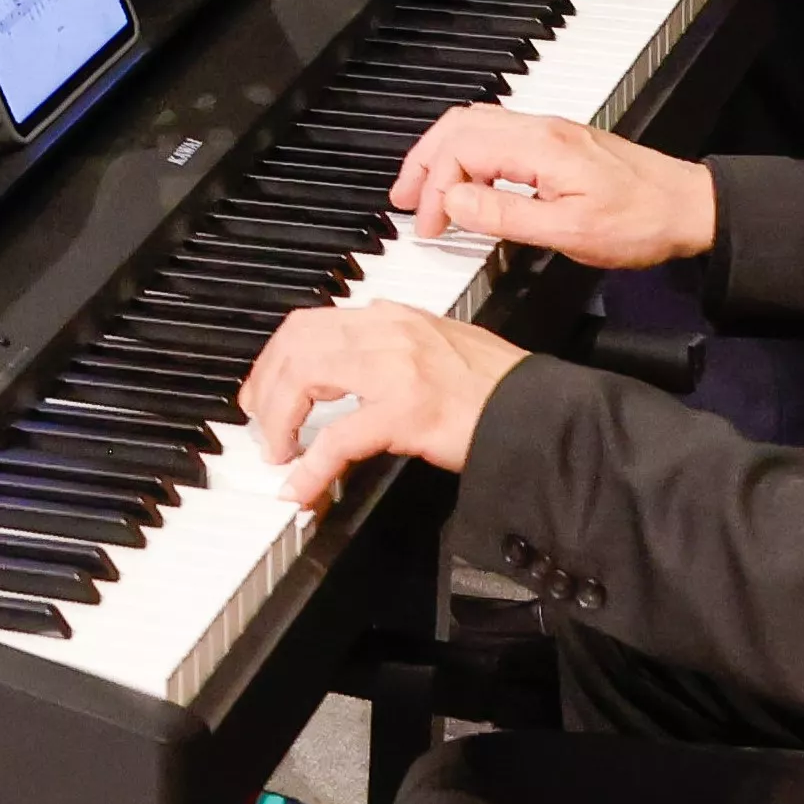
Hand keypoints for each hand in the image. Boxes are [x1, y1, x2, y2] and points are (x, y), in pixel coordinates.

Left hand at [238, 300, 523, 515]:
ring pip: (307, 377)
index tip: (265, 388)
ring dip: (281, 419)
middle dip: (267, 385)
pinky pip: (339, 438)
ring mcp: (397, 369)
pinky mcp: (407, 411)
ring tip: (279, 450)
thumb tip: (344, 372)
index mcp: (395, 317)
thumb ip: (390, 350)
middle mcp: (390, 331)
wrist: (543, 412)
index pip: (313, 321)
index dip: (277, 356)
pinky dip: (312, 466)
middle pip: (298, 342)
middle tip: (260, 423)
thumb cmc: (499, 389)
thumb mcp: (437, 349)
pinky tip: (302, 486)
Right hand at [392, 108, 715, 270]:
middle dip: (423, 161)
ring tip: (423, 188)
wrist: (689, 207)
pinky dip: (466, 153)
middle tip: (404, 200)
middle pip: (458, 126)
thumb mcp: (570, 231)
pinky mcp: (557, 142)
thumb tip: (454, 201)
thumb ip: (506, 215)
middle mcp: (539, 128)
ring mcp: (548, 131)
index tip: (430, 226)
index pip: (461, 152)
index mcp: (539, 147)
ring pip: (474, 124)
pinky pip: (495, 133)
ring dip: (441, 154)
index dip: (435, 189)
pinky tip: (464, 179)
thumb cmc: (641, 222)